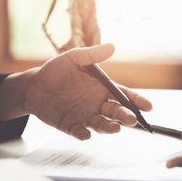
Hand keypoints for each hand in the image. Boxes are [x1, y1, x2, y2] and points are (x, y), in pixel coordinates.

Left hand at [0, 44, 151, 139]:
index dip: (137, 101)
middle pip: (116, 112)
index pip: (124, 95)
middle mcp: (97, 104)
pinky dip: (83, 134)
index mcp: (102, 88)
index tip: (148, 107)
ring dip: (109, 127)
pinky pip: (80, 132)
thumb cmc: (56, 71)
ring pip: (102, 124)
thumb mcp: (73, 58)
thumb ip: (92, 54)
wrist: (33, 86)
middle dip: (125, 116)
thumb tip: (112, 46)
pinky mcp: (71, 126)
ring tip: (115, 128)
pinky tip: (85, 133)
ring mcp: (85, 116)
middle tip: (132, 120)